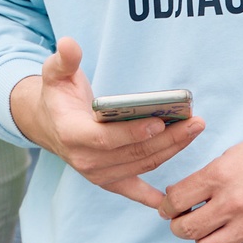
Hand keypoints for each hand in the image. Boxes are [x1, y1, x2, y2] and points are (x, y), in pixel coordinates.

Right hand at [6, 37, 204, 208]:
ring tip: (194, 130)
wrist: (48, 124)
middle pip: (132, 153)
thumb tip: (69, 44)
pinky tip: (172, 198)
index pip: (105, 138)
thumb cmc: (58, 96)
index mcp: (72, 134)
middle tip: (194, 123)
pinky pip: (134, 189)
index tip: (159, 122)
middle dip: (167, 139)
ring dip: (170, 150)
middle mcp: (84, 160)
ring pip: (141, 165)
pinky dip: (151, 196)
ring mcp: (98, 174)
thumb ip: (64, 59)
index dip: (132, 133)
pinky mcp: (109, 180)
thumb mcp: (55, 73)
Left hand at [162, 130, 242, 242]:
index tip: (170, 208)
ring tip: (213, 232)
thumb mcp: (231, 156)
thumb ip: (205, 178)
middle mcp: (233, 202)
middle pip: (186, 229)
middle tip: (187, 221)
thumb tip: (176, 198)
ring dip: (204, 242)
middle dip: (180, 227)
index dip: (166, 207)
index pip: (174, 201)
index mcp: (220, 175)